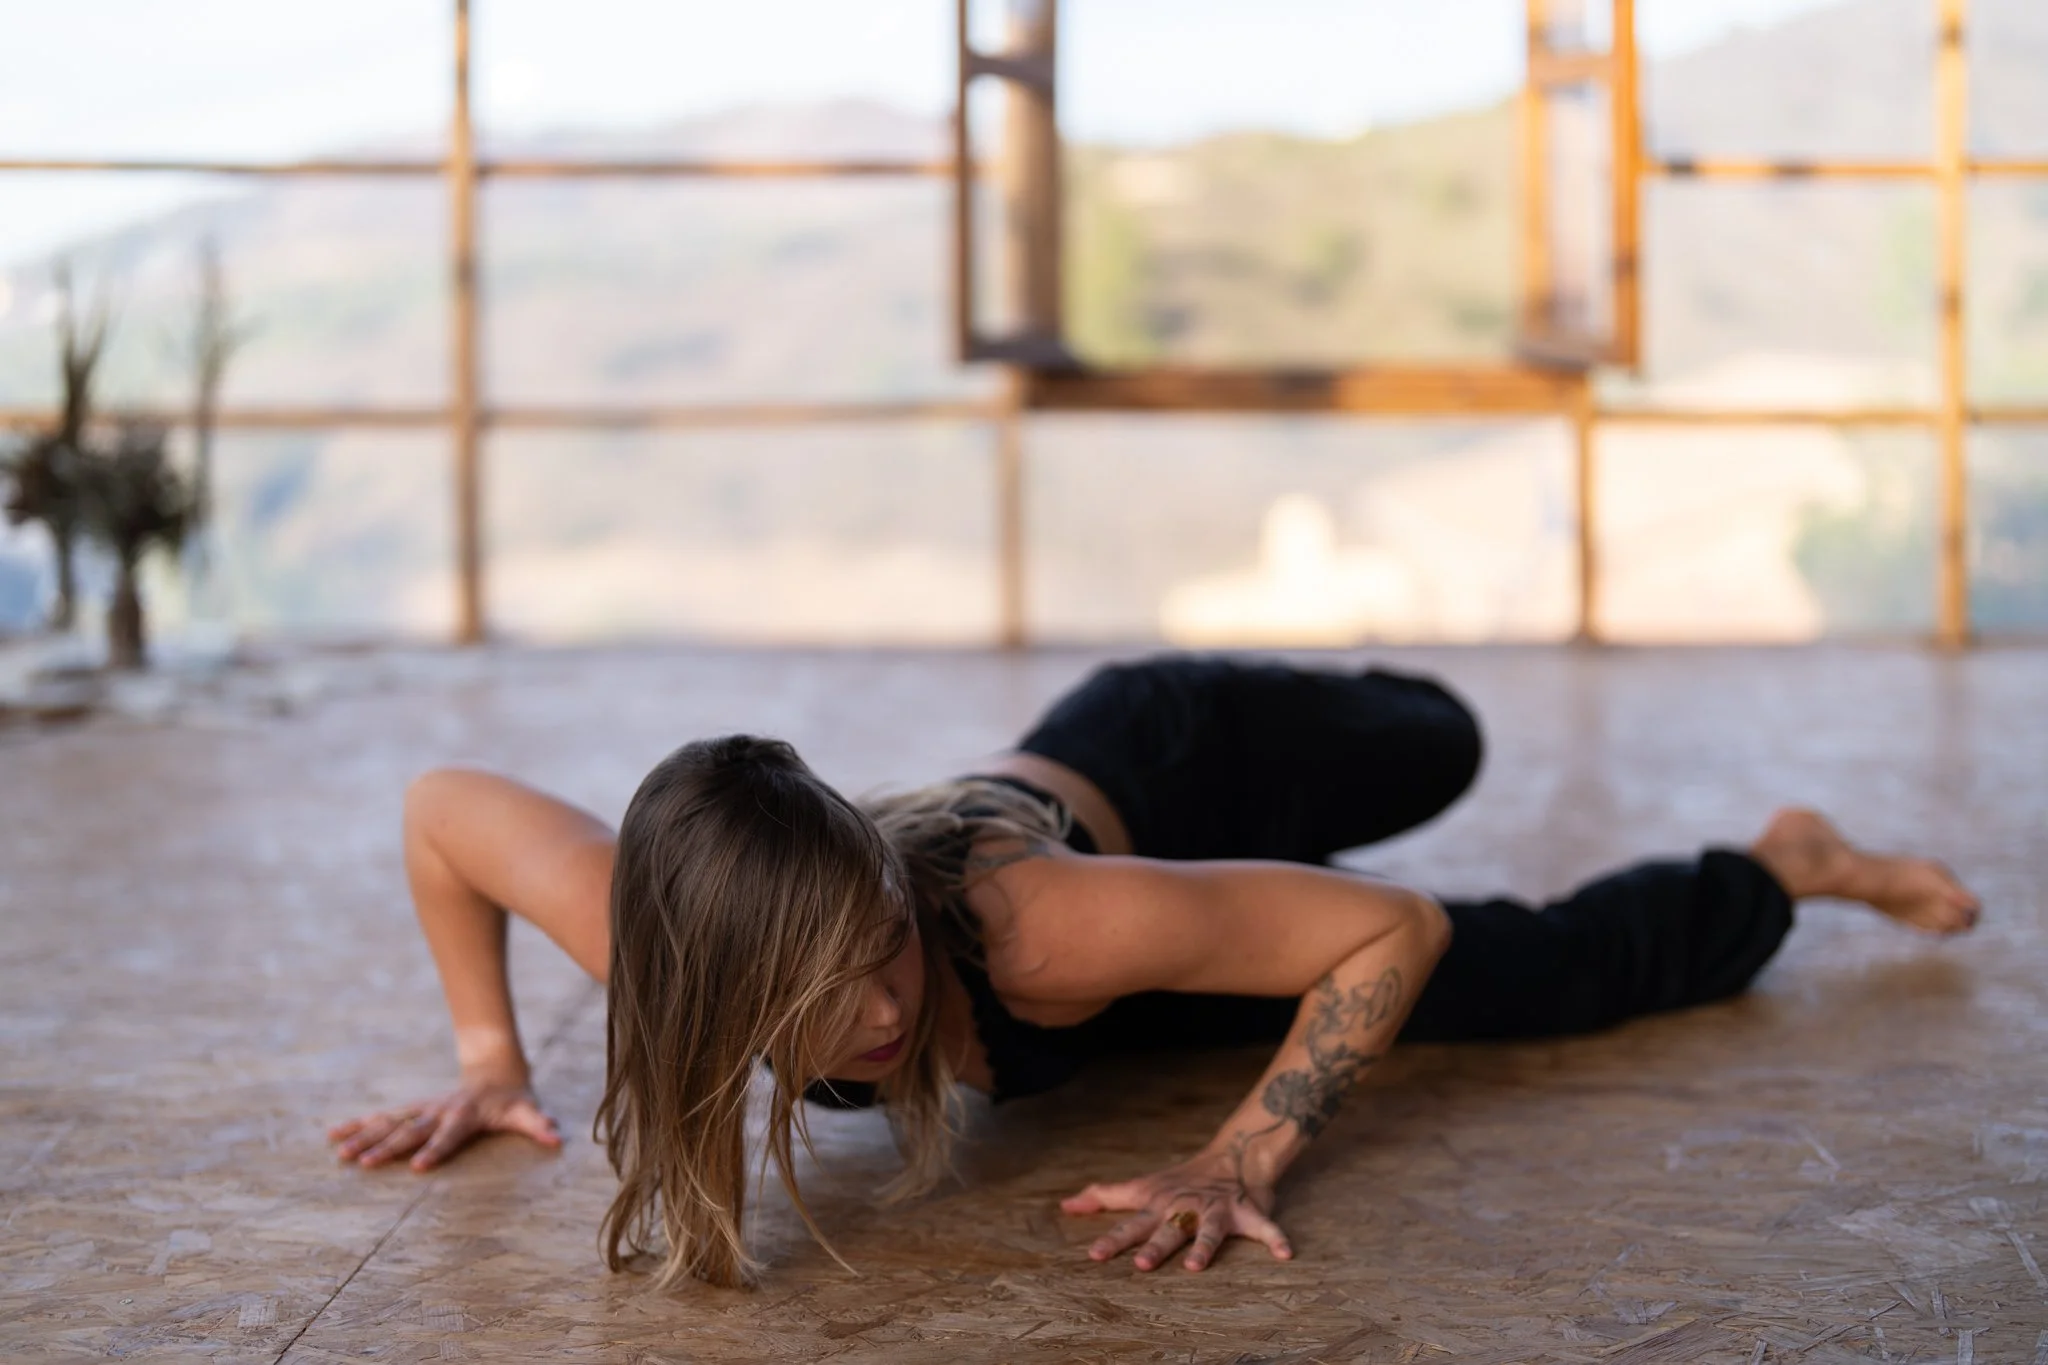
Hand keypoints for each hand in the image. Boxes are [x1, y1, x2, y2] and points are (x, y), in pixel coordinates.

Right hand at [327, 1077, 560, 1171]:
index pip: (449, 1135)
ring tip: (340, 1154)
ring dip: (364, 1137)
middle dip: (388, 1147)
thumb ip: (538, 1124)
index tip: (417, 1166)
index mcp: (465, 1115)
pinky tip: (333, 1136)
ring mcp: (422, 1109)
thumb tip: (556, 1137)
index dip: (435, 1149)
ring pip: (389, 1123)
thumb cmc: (512, 1099)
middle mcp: (439, 1111)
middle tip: (364, 1165)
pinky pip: (381, 1118)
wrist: (495, 1071)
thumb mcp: (528, 1110)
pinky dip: (356, 1125)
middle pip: (411, 1130)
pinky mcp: (411, 1109)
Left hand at [1059, 1146, 1292, 1271]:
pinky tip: (1286, 1254)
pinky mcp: (1248, 1212)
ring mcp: (1217, 1210)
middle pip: (1168, 1229)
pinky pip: (1265, 1227)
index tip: (1094, 1256)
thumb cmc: (1181, 1179)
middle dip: (1155, 1246)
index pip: (1132, 1222)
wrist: (1233, 1154)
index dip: (1113, 1239)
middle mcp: (1186, 1207)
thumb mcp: (1142, 1185)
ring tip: (1195, 1266)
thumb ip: (1105, 1196)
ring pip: (1209, 1230)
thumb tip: (1066, 1205)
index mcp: (1161, 1204)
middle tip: (1142, 1264)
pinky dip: (1276, 1238)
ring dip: (1203, 1247)